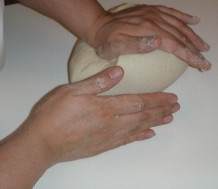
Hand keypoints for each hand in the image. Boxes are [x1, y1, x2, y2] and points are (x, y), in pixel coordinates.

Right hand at [25, 66, 179, 163]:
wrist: (42, 142)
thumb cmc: (53, 114)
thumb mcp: (72, 90)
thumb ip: (98, 82)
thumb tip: (120, 71)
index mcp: (105, 107)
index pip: (138, 101)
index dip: (157, 99)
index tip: (171, 97)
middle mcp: (111, 123)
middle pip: (142, 116)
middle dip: (161, 110)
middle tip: (176, 107)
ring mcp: (108, 137)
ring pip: (137, 129)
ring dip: (154, 123)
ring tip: (168, 119)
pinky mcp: (102, 146)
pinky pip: (126, 141)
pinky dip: (139, 137)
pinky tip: (147, 134)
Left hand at [90, 4, 210, 70]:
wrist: (98, 25)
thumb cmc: (105, 41)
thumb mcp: (114, 47)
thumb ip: (135, 45)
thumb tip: (158, 43)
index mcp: (146, 30)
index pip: (173, 44)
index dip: (189, 55)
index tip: (201, 64)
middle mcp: (152, 19)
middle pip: (179, 34)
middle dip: (194, 48)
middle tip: (205, 60)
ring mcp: (152, 13)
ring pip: (178, 23)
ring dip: (192, 35)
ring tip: (203, 46)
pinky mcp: (150, 10)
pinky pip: (170, 11)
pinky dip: (183, 16)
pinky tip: (193, 20)